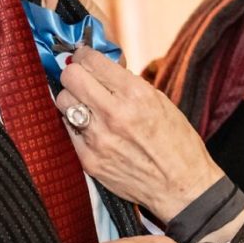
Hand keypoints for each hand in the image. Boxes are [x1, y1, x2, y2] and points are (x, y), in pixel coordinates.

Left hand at [58, 46, 221, 221]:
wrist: (181, 187)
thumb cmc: (176, 143)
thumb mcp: (160, 101)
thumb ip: (128, 83)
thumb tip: (102, 67)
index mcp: (136, 94)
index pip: (91, 61)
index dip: (85, 55)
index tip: (85, 57)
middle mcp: (114, 114)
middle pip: (70, 77)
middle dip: (74, 73)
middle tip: (81, 78)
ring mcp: (98, 138)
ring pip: (63, 102)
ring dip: (72, 99)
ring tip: (86, 104)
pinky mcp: (89, 160)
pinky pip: (69, 130)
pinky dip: (76, 125)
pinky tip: (91, 127)